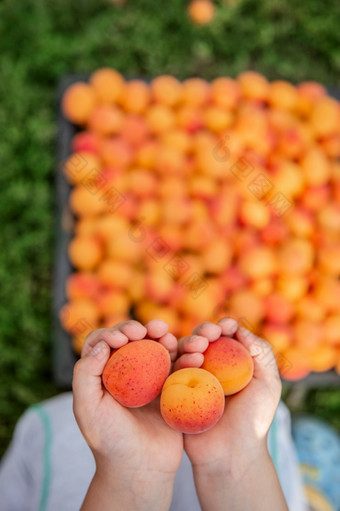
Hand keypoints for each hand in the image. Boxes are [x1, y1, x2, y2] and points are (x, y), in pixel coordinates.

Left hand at [73, 319, 182, 484]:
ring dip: (166, 338)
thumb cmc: (110, 441)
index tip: (127, 337)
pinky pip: (179, 367)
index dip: (115, 331)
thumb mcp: (87, 409)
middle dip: (145, 328)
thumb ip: (85, 375)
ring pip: (159, 349)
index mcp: (104, 374)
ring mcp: (151, 380)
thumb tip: (100, 345)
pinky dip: (187, 357)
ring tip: (170, 339)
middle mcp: (126, 373)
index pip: (106, 342)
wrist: (141, 469)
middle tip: (154, 329)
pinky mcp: (171, 389)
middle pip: (135, 341)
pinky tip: (194, 355)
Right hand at [174, 317, 281, 471]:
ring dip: (190, 343)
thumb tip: (241, 329)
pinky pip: (172, 370)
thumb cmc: (254, 420)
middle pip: (203, 339)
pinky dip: (179, 361)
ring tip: (199, 348)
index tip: (225, 327)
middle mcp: (211, 366)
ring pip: (185, 351)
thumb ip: (262, 353)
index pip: (225, 336)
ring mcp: (192, 378)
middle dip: (204, 331)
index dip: (224, 326)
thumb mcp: (268, 384)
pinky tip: (190, 362)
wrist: (232, 454)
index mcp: (232, 361)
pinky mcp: (175, 390)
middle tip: (208, 335)